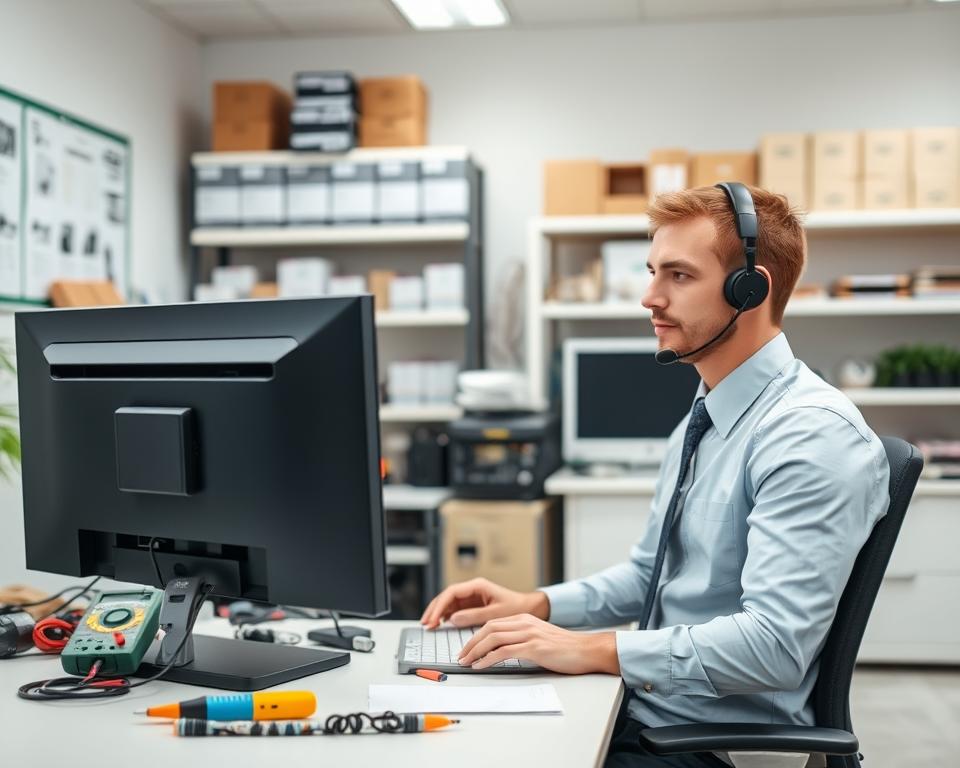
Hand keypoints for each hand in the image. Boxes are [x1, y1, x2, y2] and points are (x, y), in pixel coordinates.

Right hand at [420, 578, 548, 628]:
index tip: (433, 618)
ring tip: (429, 625)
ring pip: (448, 603)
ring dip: (438, 613)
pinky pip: (455, 609)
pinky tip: (440, 624)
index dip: (439, 605)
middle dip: (434, 609)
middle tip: (425, 623)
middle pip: (446, 596)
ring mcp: (472, 597)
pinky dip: (446, 616)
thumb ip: (474, 616)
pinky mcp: (473, 605)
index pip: (451, 592)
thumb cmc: (515, 608)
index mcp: (478, 586)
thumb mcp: (495, 613)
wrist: (529, 608)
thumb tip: (453, 619)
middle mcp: (472, 589)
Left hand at [457, 613, 619, 675]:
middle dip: (470, 643)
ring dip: (475, 651)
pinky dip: (488, 658)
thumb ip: (521, 639)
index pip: (492, 623)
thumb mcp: (539, 637)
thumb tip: (500, 651)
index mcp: (524, 618)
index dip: (475, 636)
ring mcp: (529, 634)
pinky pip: (504, 651)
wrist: (586, 649)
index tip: (466, 648)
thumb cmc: (564, 648)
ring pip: (493, 638)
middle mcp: (524, 622)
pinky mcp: (534, 647)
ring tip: (465, 662)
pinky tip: (480, 666)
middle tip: (460, 656)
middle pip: (489, 628)